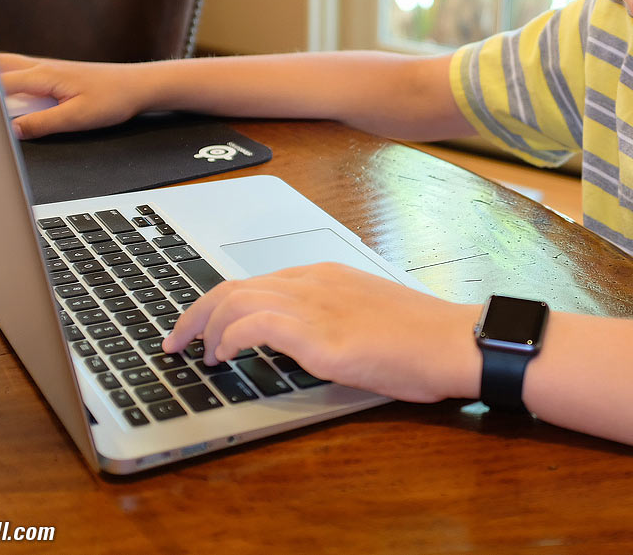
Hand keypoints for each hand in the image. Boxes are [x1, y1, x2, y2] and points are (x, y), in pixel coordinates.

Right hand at [0, 52, 149, 138]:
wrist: (137, 86)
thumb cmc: (113, 99)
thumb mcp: (78, 118)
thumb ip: (42, 124)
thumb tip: (11, 131)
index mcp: (42, 76)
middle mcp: (39, 67)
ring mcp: (45, 68)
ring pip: (3, 65)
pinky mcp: (52, 74)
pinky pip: (17, 71)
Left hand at [163, 262, 481, 403]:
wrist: (455, 341)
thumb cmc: (423, 338)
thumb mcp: (367, 317)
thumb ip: (330, 320)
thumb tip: (300, 343)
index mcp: (325, 275)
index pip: (255, 280)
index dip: (220, 302)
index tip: (203, 324)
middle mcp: (314, 282)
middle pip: (233, 286)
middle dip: (196, 313)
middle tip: (177, 340)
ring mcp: (315, 306)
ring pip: (235, 302)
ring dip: (205, 328)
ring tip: (197, 354)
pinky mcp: (319, 336)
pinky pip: (254, 326)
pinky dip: (230, 339)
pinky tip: (225, 357)